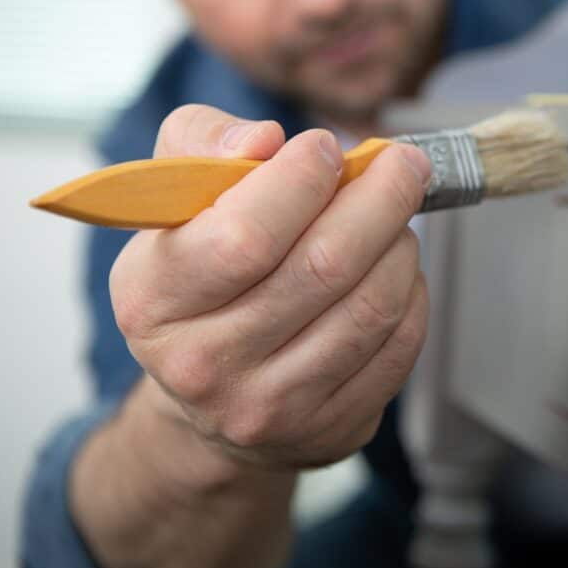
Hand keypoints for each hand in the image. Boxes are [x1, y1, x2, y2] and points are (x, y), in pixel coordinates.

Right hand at [110, 104, 431, 471]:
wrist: (212, 393)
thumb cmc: (201, 274)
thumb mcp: (172, 203)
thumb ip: (202, 147)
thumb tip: (264, 139)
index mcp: (154, 300)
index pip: (245, 236)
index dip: (301, 181)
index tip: (327, 146)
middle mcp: (206, 365)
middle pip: (325, 267)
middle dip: (381, 200)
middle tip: (403, 164)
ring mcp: (272, 407)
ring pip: (372, 306)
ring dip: (400, 245)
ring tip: (396, 217)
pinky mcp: (331, 429)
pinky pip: (400, 344)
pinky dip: (412, 293)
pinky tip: (396, 270)